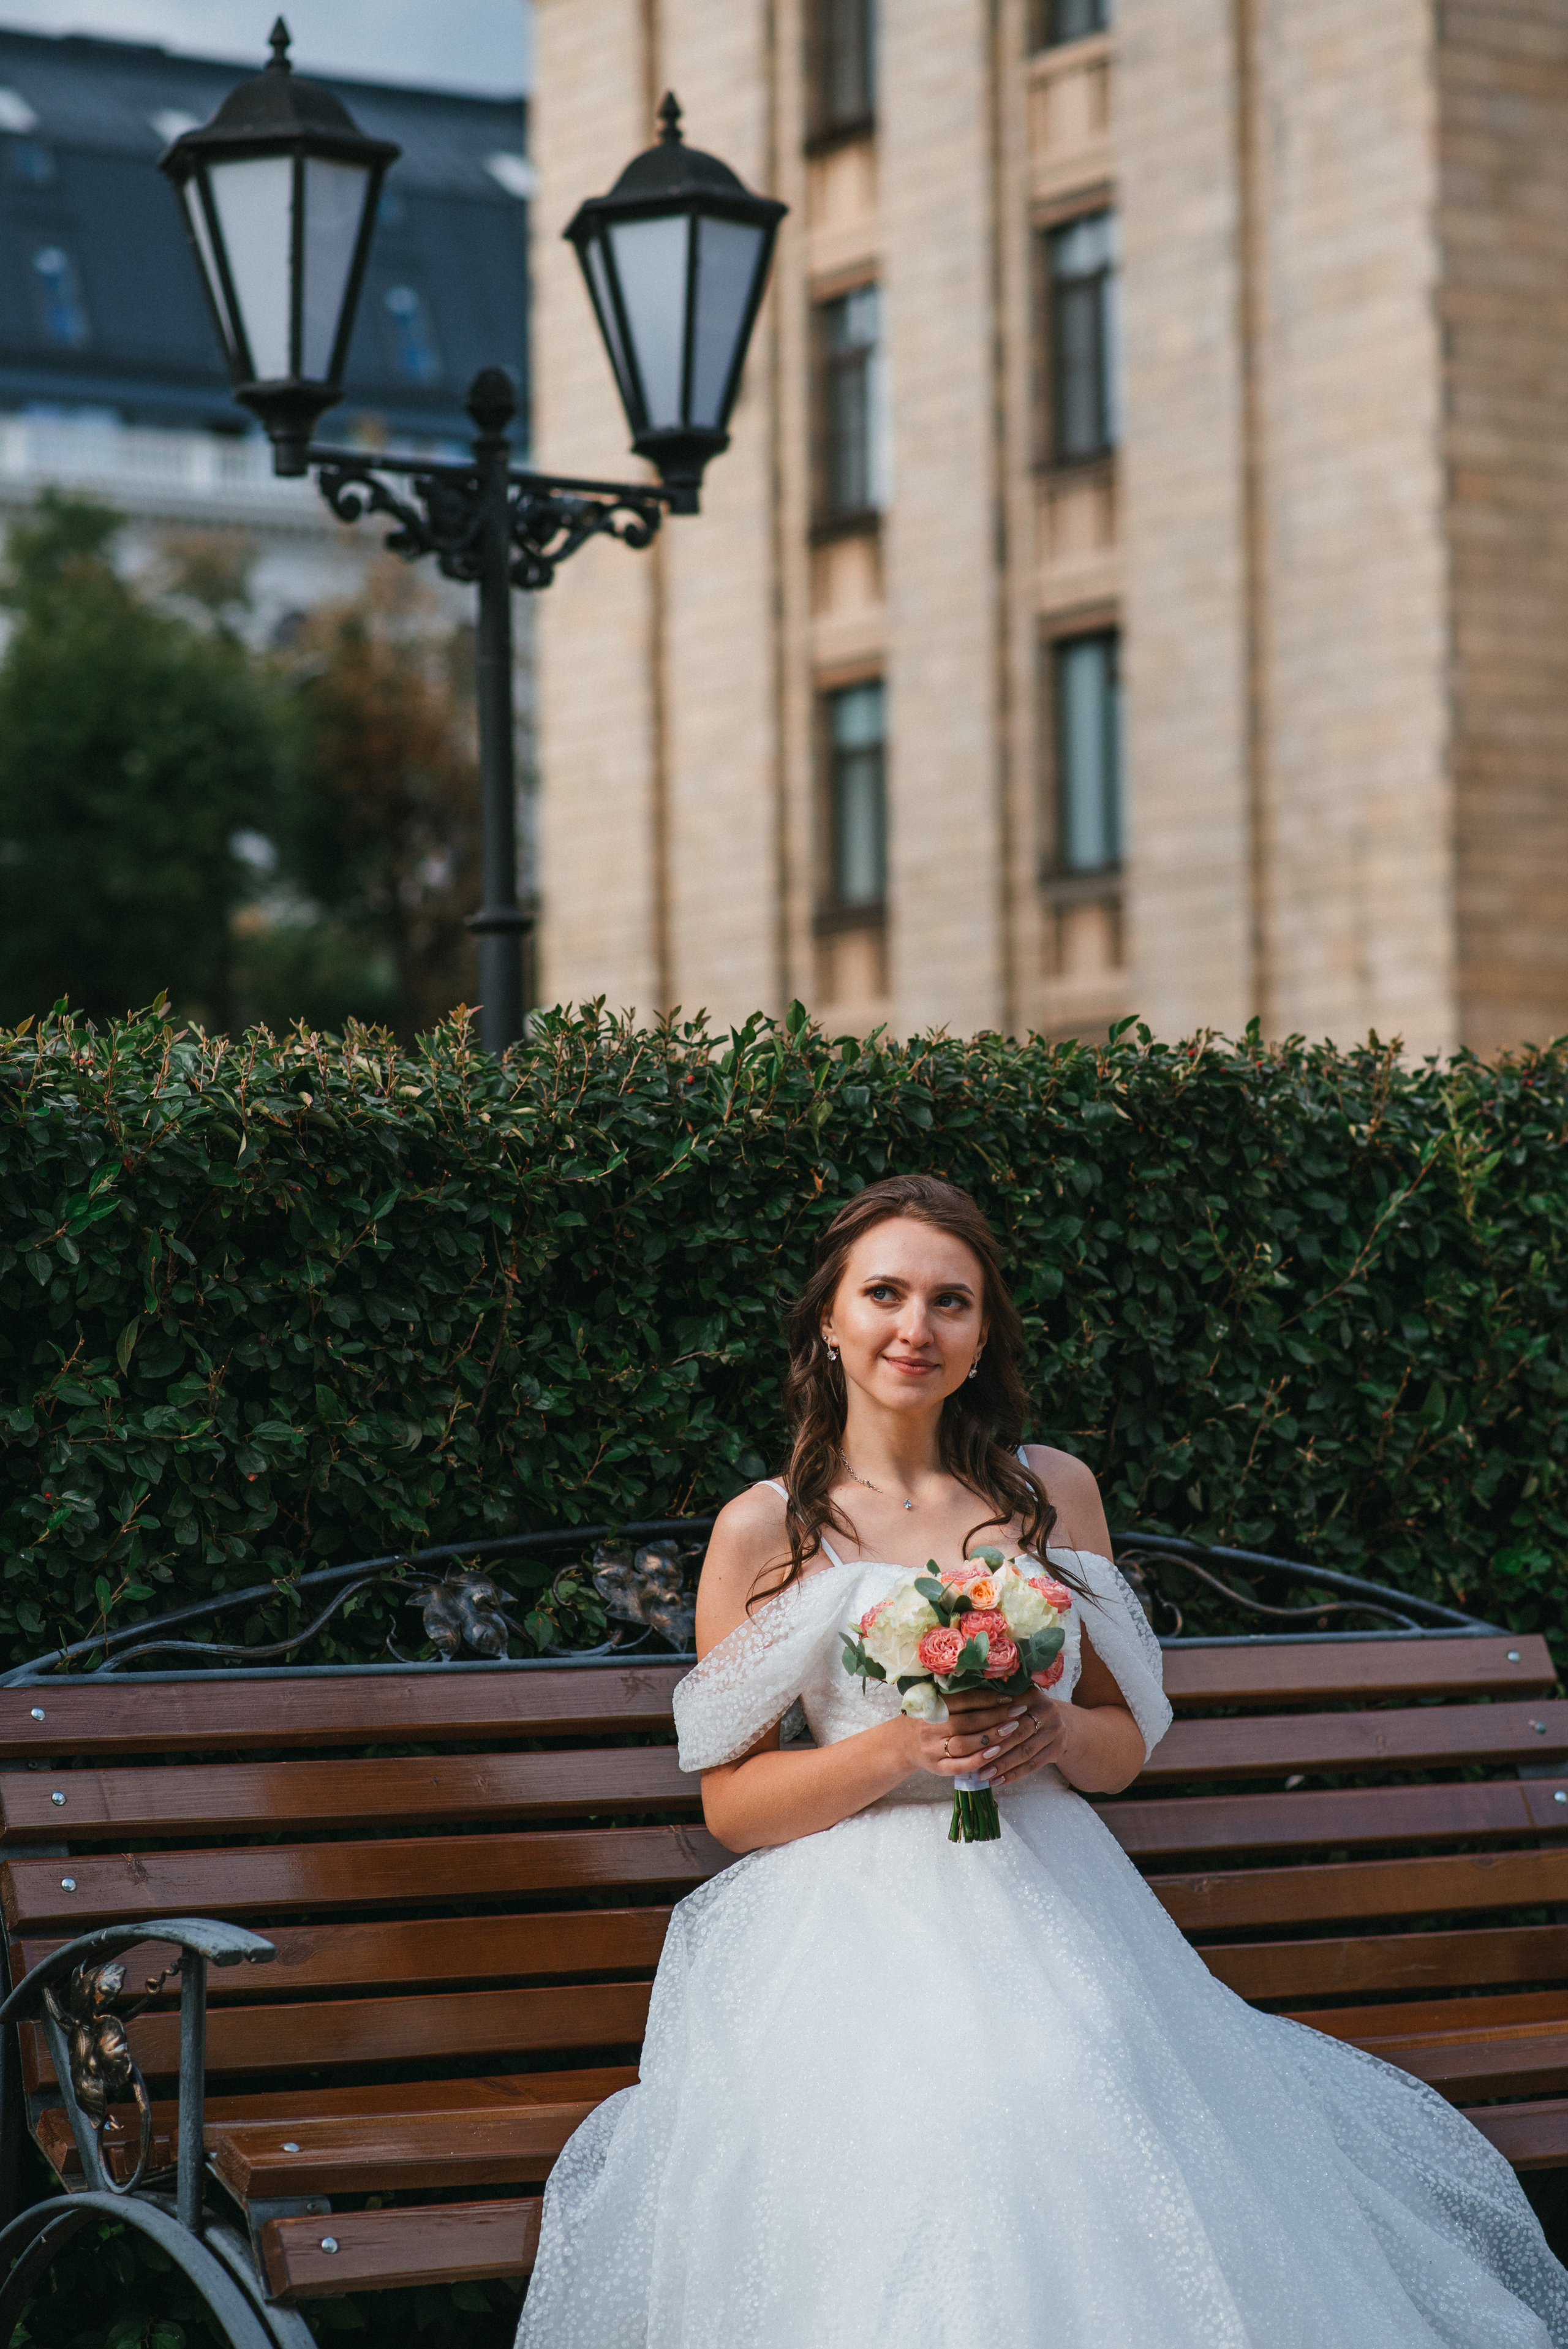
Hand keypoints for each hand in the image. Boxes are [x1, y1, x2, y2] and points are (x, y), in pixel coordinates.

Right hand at [902, 1684, 1032, 1777]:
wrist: (902, 1743)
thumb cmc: (928, 1718)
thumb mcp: (936, 1702)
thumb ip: (959, 1696)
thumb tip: (995, 1685)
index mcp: (931, 1705)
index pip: (963, 1700)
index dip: (988, 1698)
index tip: (1009, 1697)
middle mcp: (930, 1727)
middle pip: (967, 1722)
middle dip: (995, 1717)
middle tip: (1018, 1712)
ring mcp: (932, 1749)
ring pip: (964, 1744)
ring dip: (991, 1737)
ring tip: (1011, 1730)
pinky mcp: (936, 1768)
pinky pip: (959, 1766)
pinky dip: (979, 1760)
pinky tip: (996, 1753)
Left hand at [975, 1686, 1076, 1787]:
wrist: (1062, 1721)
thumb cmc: (1027, 1710)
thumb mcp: (1015, 1699)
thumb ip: (995, 1702)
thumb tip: (964, 1712)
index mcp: (1032, 1695)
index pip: (1008, 1711)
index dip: (990, 1725)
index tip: (969, 1738)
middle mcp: (1048, 1711)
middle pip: (1018, 1733)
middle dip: (995, 1749)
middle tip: (974, 1761)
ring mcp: (1056, 1731)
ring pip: (1025, 1752)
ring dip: (1003, 1766)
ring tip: (983, 1775)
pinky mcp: (1058, 1749)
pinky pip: (1033, 1765)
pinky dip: (1015, 1774)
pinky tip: (999, 1781)